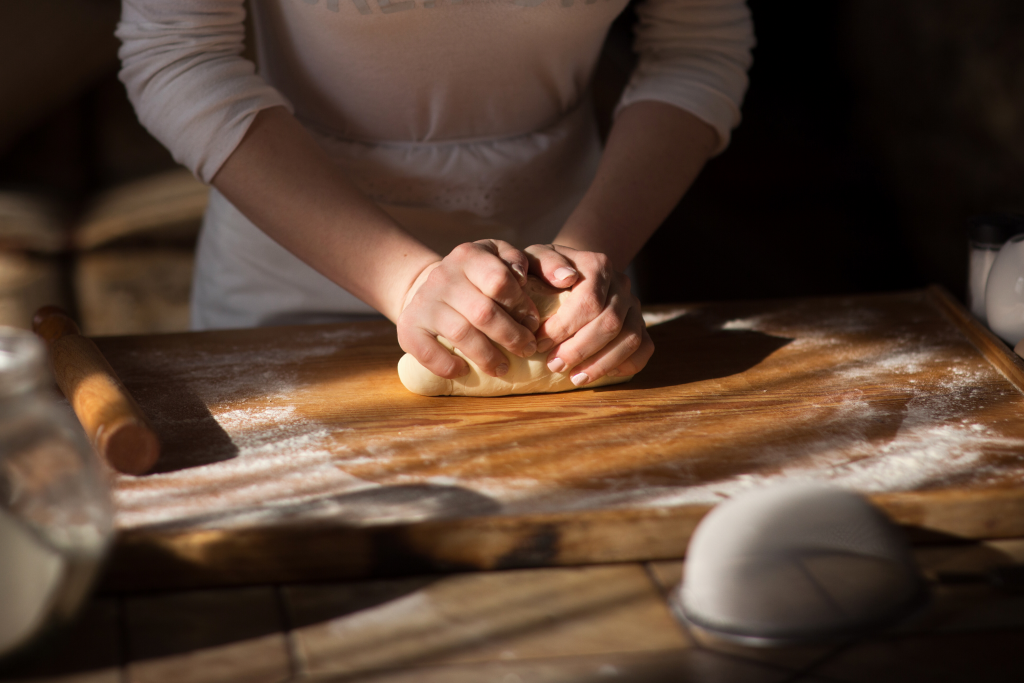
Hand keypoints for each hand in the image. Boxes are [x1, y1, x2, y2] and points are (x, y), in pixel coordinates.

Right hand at [397, 240, 540, 378]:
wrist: (428, 288)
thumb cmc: (475, 276)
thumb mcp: (496, 255)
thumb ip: (515, 259)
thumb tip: (522, 276)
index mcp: (468, 256)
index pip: (499, 280)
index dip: (521, 305)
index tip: (533, 323)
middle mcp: (443, 276)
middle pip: (483, 312)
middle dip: (512, 336)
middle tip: (527, 349)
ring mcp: (424, 302)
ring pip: (461, 334)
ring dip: (487, 356)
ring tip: (503, 368)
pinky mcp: (408, 328)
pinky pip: (428, 353)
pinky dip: (448, 366)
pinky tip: (464, 370)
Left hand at [525, 244, 653, 385]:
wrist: (569, 270)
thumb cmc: (547, 271)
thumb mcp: (536, 258)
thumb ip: (546, 263)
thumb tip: (566, 278)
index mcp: (598, 264)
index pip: (589, 301)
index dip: (565, 327)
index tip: (540, 342)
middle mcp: (621, 284)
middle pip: (611, 323)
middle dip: (580, 349)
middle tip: (554, 365)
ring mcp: (634, 305)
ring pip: (631, 339)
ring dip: (601, 363)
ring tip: (575, 377)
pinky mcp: (640, 324)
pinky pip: (645, 347)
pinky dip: (626, 365)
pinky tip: (600, 373)